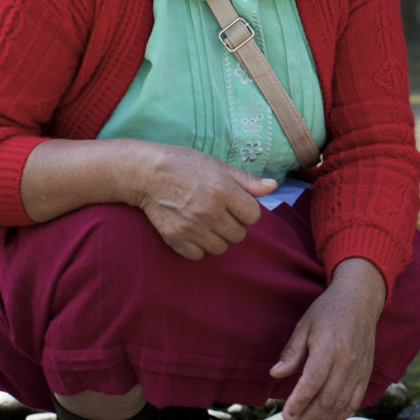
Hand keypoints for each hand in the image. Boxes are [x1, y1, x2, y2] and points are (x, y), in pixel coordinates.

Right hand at [133, 144, 274, 259]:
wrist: (146, 173)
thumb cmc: (184, 165)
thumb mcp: (218, 166)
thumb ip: (246, 181)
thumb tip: (273, 186)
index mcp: (223, 191)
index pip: (253, 216)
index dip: (246, 210)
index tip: (235, 204)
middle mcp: (209, 211)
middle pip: (239, 234)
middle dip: (233, 224)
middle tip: (219, 212)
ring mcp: (191, 227)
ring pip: (221, 248)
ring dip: (217, 237)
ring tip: (206, 222)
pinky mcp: (175, 238)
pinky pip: (199, 254)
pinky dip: (198, 246)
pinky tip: (193, 231)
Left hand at [271, 259, 386, 419]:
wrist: (360, 299)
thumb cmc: (328, 310)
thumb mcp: (304, 326)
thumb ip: (292, 352)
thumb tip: (275, 374)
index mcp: (329, 347)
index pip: (312, 383)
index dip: (298, 402)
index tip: (285, 415)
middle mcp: (347, 361)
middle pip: (326, 399)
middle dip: (306, 418)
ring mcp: (359, 369)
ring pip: (340, 405)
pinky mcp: (366, 373)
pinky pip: (355, 402)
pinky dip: (340, 415)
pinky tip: (325, 419)